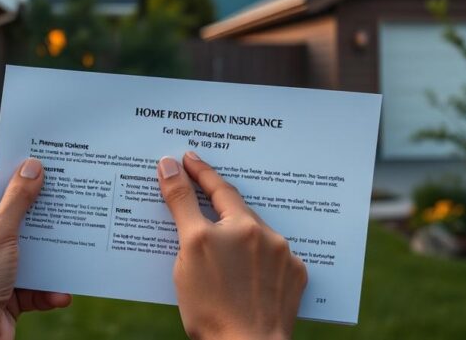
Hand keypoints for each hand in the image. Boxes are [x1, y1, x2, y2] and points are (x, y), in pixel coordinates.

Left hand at [0, 160, 71, 339]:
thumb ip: (18, 200)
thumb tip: (32, 167)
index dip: (11, 172)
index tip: (39, 163)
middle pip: (8, 216)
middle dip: (37, 213)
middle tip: (65, 197)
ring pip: (23, 251)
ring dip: (47, 253)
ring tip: (72, 243)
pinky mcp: (1, 294)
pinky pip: (29, 283)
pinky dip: (45, 288)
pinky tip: (61, 292)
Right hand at [157, 152, 307, 339]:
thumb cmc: (212, 306)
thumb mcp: (189, 250)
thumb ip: (181, 203)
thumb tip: (170, 166)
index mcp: (239, 224)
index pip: (217, 188)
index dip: (200, 172)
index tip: (187, 158)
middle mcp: (266, 235)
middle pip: (237, 210)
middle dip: (219, 203)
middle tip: (200, 194)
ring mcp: (284, 258)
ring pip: (256, 234)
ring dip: (239, 232)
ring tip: (223, 243)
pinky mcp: (295, 279)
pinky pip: (273, 258)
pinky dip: (258, 257)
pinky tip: (245, 268)